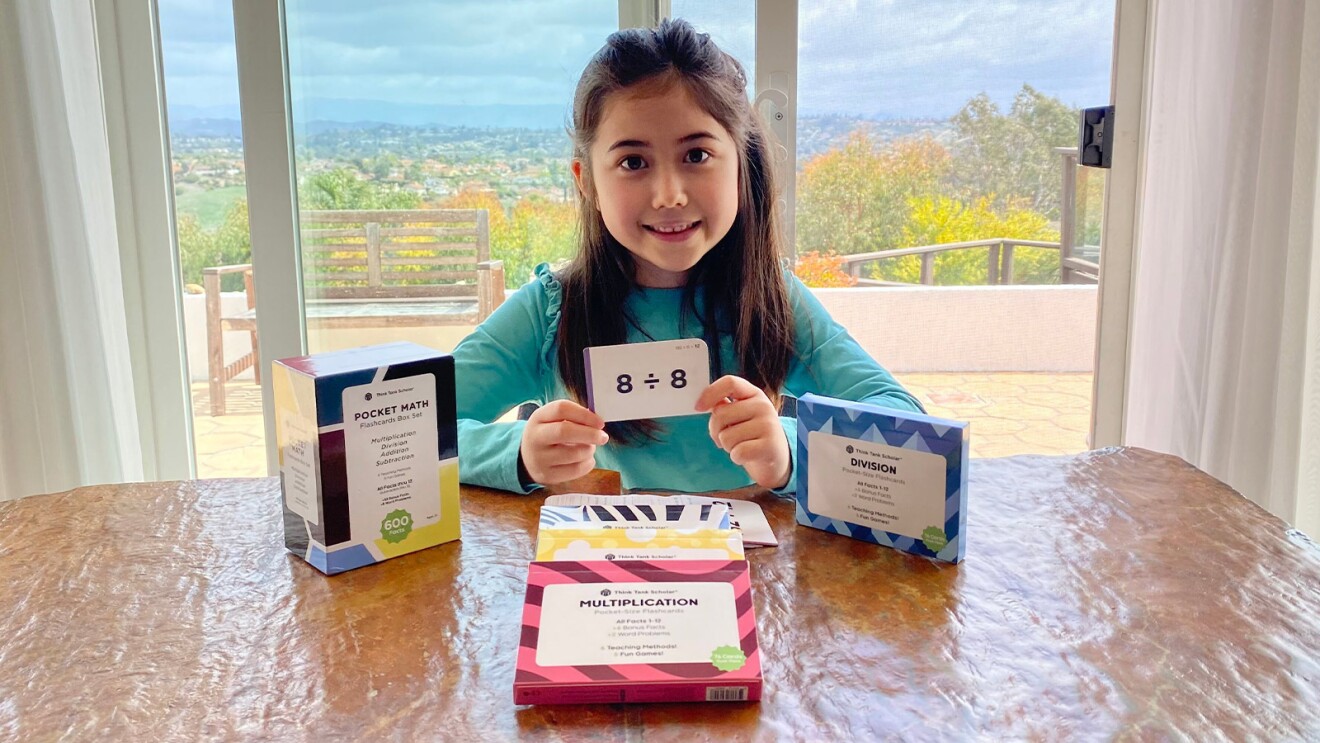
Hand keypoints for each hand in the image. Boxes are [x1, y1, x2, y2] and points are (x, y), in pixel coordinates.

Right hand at [519, 400, 607, 484]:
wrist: (527, 458)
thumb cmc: (548, 434)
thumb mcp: (553, 420)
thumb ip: (574, 417)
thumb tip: (597, 423)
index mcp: (538, 418)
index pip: (561, 409)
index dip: (584, 414)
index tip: (600, 422)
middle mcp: (535, 437)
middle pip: (564, 431)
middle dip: (590, 434)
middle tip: (603, 437)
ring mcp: (539, 458)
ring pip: (573, 453)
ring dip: (589, 449)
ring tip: (589, 447)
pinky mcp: (547, 475)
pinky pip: (575, 470)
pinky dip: (588, 463)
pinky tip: (586, 459)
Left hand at [695, 375, 790, 489]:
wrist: (776, 459)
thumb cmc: (750, 435)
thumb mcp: (740, 416)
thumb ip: (724, 406)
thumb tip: (701, 403)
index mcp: (754, 394)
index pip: (730, 382)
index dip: (710, 393)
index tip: (698, 407)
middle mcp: (763, 406)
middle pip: (720, 414)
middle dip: (715, 430)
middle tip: (727, 437)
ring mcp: (768, 425)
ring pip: (726, 436)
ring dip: (727, 446)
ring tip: (741, 445)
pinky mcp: (769, 446)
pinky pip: (736, 452)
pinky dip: (736, 457)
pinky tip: (747, 455)